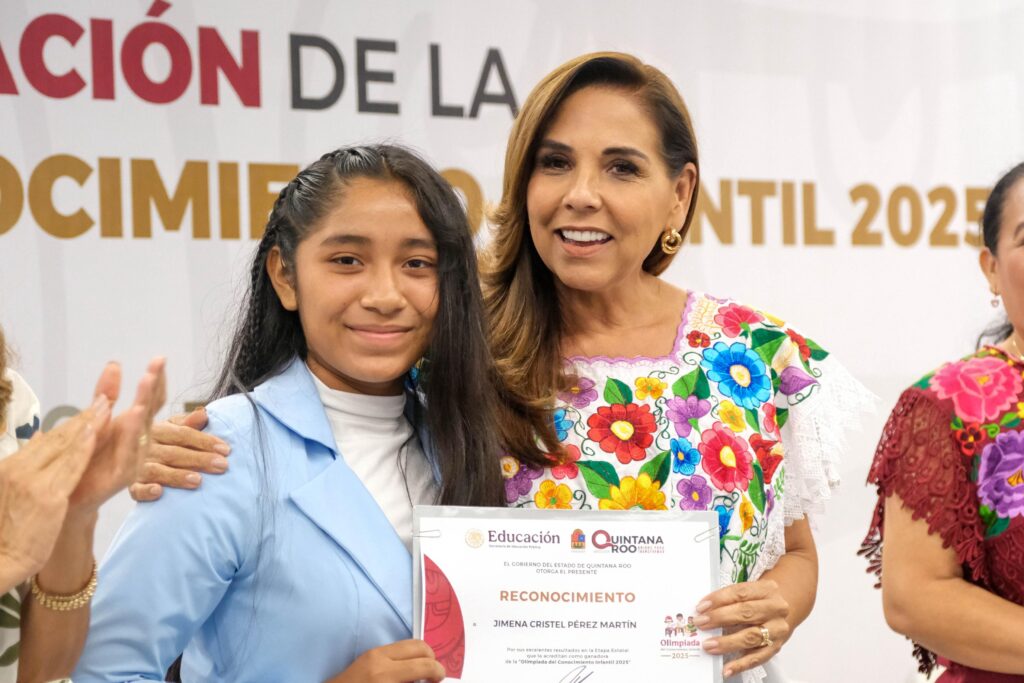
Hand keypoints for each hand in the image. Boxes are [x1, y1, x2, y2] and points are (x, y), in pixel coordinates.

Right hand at [0, 396, 107, 589]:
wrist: (2, 558)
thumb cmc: (9, 528)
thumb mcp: (14, 490)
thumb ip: (28, 463)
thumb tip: (41, 437)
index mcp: (11, 466)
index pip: (48, 440)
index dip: (72, 423)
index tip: (91, 408)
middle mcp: (19, 469)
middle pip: (58, 438)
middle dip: (84, 417)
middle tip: (104, 398)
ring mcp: (33, 481)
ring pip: (66, 447)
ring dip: (88, 424)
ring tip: (105, 405)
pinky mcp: (47, 496)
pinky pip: (70, 466)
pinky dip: (84, 446)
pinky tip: (96, 432)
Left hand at [65, 358, 165, 516]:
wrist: (73, 497)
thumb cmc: (88, 459)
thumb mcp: (97, 421)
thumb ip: (107, 394)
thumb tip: (115, 364)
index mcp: (132, 426)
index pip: (150, 399)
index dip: (156, 379)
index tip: (159, 359)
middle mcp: (139, 440)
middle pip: (149, 408)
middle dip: (153, 386)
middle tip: (156, 365)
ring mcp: (134, 457)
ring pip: (141, 427)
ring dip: (144, 405)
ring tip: (145, 384)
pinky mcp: (124, 474)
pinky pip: (130, 452)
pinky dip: (132, 435)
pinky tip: (132, 416)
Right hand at [130, 406, 228, 501]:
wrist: (125, 456)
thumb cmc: (161, 442)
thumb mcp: (171, 428)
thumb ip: (188, 423)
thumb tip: (204, 414)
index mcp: (157, 430)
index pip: (183, 434)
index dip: (205, 441)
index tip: (226, 449)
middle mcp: (146, 448)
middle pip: (174, 453)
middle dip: (200, 459)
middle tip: (222, 465)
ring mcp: (137, 467)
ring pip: (157, 471)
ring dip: (177, 476)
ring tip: (198, 481)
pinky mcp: (132, 485)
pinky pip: (136, 489)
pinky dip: (146, 491)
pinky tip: (158, 492)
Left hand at [325, 640, 444, 682]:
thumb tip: (428, 681)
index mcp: (385, 675)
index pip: (424, 665)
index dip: (438, 671)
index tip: (440, 679)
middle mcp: (380, 658)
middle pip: (419, 646)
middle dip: (432, 659)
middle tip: (433, 675)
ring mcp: (373, 652)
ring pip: (408, 643)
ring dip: (420, 656)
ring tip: (420, 673)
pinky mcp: (368, 653)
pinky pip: (396, 647)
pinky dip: (407, 656)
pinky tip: (405, 671)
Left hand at [695, 579, 790, 677]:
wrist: (782, 612)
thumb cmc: (758, 602)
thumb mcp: (748, 593)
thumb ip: (729, 600)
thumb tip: (704, 612)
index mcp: (767, 589)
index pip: (740, 592)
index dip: (719, 599)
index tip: (701, 607)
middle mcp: (776, 608)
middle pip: (746, 612)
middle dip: (720, 618)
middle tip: (701, 624)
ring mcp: (777, 629)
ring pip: (751, 636)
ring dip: (728, 642)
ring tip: (709, 645)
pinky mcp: (776, 647)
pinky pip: (758, 658)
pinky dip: (741, 664)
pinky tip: (727, 668)